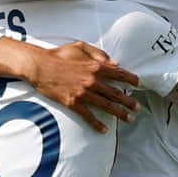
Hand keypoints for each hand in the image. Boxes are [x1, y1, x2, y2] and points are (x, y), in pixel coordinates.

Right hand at [0, 39, 138, 133]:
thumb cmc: (58, 55)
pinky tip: (104, 129)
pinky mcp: (73, 103)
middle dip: (129, 101)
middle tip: (137, 108)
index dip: (131, 79)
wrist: (40, 66)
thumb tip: (115, 63)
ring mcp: (83, 93)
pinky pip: (88, 116)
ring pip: (107, 106)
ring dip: (120, 113)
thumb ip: (99, 54)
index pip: (119, 74)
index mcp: (96, 66)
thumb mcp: (80, 47)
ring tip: (129, 119)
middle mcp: (93, 81)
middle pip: (116, 93)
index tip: (138, 84)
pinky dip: (97, 124)